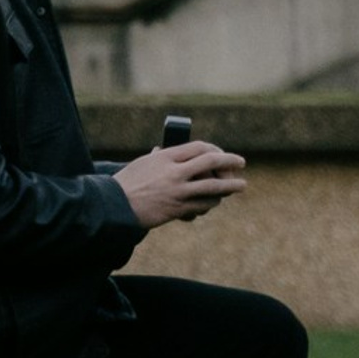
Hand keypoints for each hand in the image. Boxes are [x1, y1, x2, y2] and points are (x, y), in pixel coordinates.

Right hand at [114, 138, 246, 230]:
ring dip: (230, 186)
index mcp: (166, 157)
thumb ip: (160, 158)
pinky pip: (203, 205)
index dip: (213, 149)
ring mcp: (178, 192)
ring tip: (241, 185)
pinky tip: (216, 201)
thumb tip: (168, 152)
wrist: (117, 205)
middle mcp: (175, 172)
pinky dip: (211, 202)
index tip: (221, 153)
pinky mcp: (179, 209)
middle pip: (210, 163)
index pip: (198, 147)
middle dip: (230, 161)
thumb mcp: (144, 163)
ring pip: (213, 187)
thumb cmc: (128, 182)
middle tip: (241, 162)